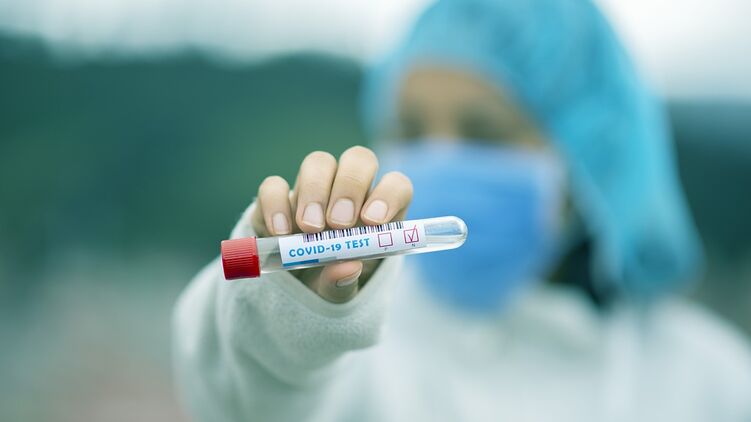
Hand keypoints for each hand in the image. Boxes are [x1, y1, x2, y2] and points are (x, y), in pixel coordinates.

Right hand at [250, 146, 412, 302]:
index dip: (388, 195)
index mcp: (378, 211)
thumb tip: (347, 268)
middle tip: (338, 224)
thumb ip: (344, 283)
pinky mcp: (278, 196)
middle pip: (359, 159)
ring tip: (309, 229)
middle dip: (350, 186)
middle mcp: (349, 190)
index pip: (396, 185)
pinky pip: (274, 185)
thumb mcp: (341, 291)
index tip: (372, 222)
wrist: (294, 287)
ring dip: (315, 191)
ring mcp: (314, 188)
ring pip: (319, 162)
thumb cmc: (331, 282)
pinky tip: (280, 232)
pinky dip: (277, 205)